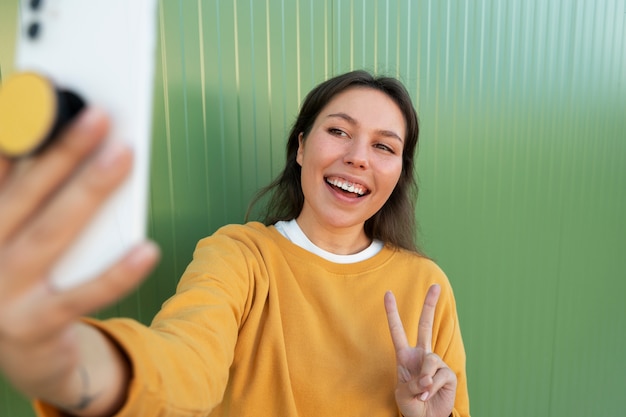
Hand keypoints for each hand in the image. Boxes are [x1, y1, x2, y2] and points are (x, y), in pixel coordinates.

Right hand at [0, 108, 158, 413]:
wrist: (22, 355)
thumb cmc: (27, 279)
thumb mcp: (19, 236)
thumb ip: (35, 198)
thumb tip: (76, 147)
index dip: (17, 133)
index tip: (41, 92)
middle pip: (26, 194)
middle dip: (63, 151)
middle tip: (99, 115)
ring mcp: (1, 294)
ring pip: (52, 234)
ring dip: (89, 191)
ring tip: (123, 156)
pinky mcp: (32, 327)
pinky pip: (82, 296)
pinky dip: (116, 273)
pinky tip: (147, 249)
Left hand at [384, 285, 456, 416]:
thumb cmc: (411, 404)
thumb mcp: (403, 393)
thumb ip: (413, 382)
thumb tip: (428, 376)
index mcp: (405, 356)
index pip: (397, 331)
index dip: (392, 313)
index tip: (388, 293)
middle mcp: (421, 355)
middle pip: (426, 325)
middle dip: (430, 305)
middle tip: (435, 286)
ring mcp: (436, 363)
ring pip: (430, 360)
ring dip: (424, 379)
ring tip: (422, 391)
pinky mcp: (448, 374)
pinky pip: (439, 375)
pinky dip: (432, 387)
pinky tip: (430, 393)